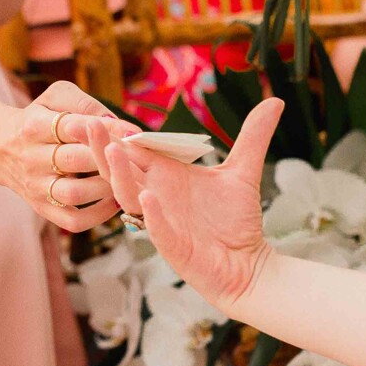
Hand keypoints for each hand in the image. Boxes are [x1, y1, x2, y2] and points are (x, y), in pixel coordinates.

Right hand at [5, 81, 138, 231]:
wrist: (0, 147)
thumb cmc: (39, 118)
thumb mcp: (55, 98)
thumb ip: (87, 106)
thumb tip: (122, 127)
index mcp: (34, 125)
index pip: (72, 127)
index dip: (105, 131)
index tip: (133, 134)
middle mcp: (31, 157)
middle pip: (75, 160)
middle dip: (109, 159)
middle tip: (137, 158)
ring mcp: (35, 186)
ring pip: (74, 193)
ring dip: (105, 187)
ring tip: (127, 179)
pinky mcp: (41, 208)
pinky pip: (72, 220)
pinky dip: (97, 215)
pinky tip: (115, 201)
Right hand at [97, 97, 278, 310]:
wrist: (250, 264)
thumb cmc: (237, 221)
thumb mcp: (244, 171)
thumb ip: (253, 136)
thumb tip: (274, 101)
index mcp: (164, 176)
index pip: (134, 150)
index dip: (116, 133)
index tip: (98, 111)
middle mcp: (155, 196)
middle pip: (119, 170)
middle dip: (103, 148)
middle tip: (90, 123)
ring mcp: (160, 221)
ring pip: (128, 197)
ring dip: (120, 176)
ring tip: (113, 151)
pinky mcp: (174, 247)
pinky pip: (156, 230)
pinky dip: (152, 213)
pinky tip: (147, 196)